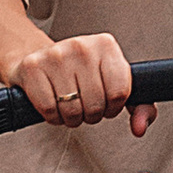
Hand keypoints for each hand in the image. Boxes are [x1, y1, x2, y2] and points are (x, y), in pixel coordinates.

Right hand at [0, 31, 153, 135]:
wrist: (37, 58)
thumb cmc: (80, 74)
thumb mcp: (115, 83)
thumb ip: (139, 106)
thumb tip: (140, 127)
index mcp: (106, 45)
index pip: (120, 93)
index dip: (113, 107)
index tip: (106, 102)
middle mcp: (82, 46)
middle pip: (96, 104)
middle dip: (91, 114)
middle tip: (84, 104)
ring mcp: (56, 55)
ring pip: (72, 110)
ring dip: (71, 118)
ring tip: (68, 104)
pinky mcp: (32, 67)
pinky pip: (49, 109)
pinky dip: (52, 116)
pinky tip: (52, 103)